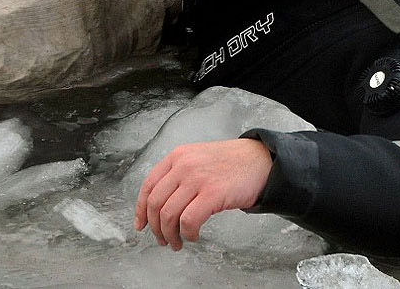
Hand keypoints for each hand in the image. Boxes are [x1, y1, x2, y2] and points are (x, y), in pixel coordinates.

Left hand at [133, 138, 272, 250]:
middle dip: (155, 227)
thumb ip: (178, 173)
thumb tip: (160, 203)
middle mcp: (183, 165)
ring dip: (169, 235)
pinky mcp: (212, 193)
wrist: (259, 159)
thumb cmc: (230, 163)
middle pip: (155, 203)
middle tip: (161, 239)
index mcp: (176, 156)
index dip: (140, 209)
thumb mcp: (196, 157)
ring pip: (168, 214)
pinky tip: (193, 236)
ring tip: (177, 242)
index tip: (140, 224)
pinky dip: (187, 233)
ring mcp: (197, 178)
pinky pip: (189, 220)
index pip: (148, 185)